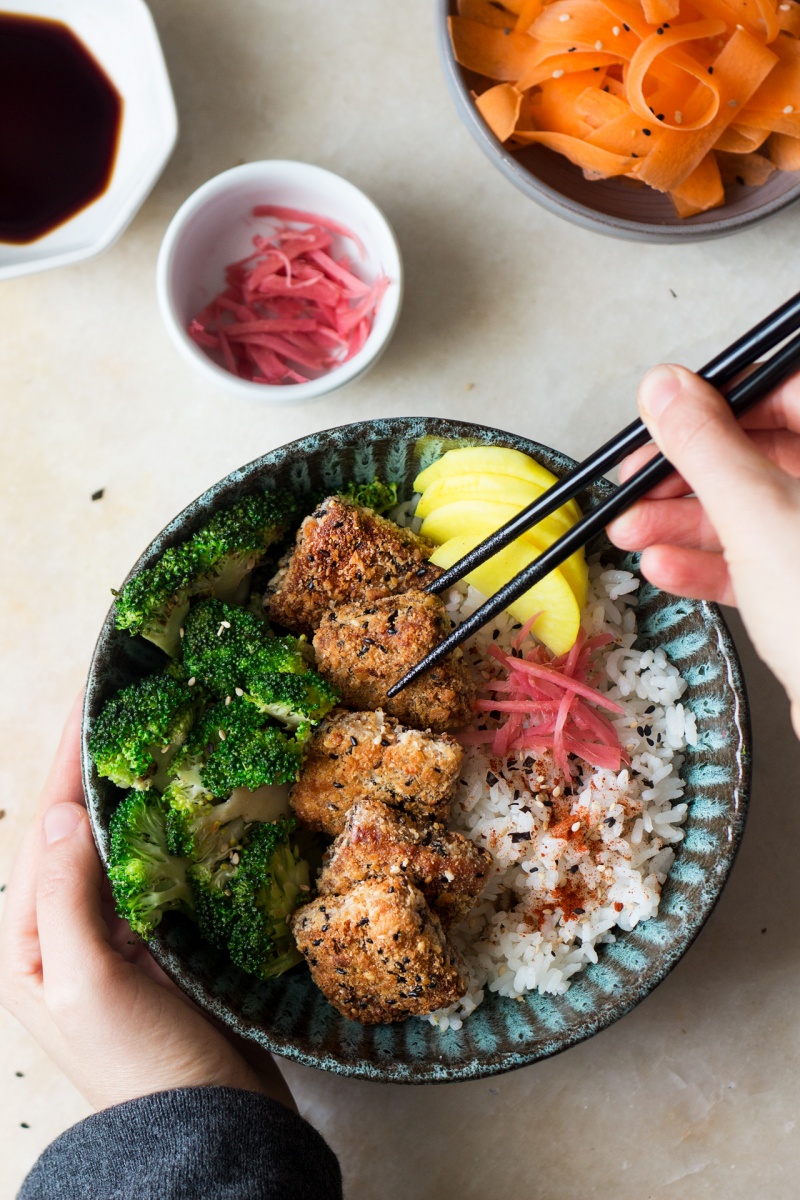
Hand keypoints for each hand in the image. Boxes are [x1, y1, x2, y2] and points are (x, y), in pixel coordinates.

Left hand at [0, 695, 294, 1110]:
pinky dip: (161, 825)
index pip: (43, 826)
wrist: (207, 1129)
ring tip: (151, 734)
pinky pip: (150, 866)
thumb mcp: (88, 987)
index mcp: (27, 939)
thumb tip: (60, 809)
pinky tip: (181, 798)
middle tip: (122, 701)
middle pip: (72, 824)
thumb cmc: (140, 1068)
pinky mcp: (154, 940)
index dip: (64, 758)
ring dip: (127, 786)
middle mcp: (61, 928)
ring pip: (112, 839)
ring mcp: (109, 932)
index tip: (88, 698)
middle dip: (92, 762)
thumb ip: (66, 897)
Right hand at [606, 363, 799, 739]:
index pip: (784, 391)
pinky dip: (707, 564)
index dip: (715, 400)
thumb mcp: (756, 512)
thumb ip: (704, 444)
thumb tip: (665, 387)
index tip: (663, 416)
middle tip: (636, 484)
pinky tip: (665, 567)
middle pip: (757, 454)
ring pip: (749, 511)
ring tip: (632, 531)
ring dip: (682, 522)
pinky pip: (754, 563)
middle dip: (685, 473)